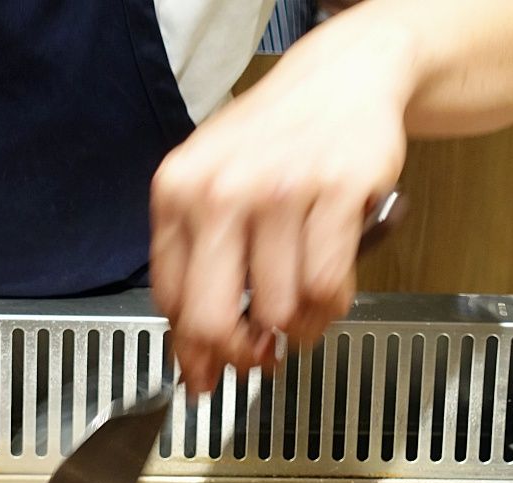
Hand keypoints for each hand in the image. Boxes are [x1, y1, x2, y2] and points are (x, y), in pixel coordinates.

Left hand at [150, 31, 409, 394]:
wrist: (342, 77)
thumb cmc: (272, 143)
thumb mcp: (211, 189)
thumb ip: (195, 270)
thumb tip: (196, 361)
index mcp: (177, 193)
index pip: (171, 302)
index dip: (191, 352)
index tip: (204, 375)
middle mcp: (220, 191)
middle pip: (213, 320)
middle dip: (238, 357)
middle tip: (256, 360)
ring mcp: (279, 191)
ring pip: (278, 312)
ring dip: (295, 330)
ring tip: (300, 312)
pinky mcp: (337, 192)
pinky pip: (326, 288)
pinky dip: (330, 307)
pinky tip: (326, 294)